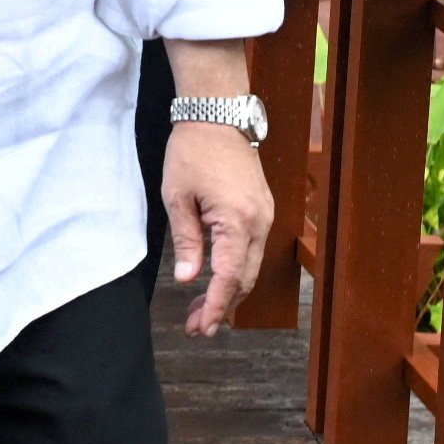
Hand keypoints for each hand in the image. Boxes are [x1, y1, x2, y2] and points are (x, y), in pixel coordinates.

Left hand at [162, 121, 272, 336]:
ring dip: (229, 290)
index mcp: (237, 220)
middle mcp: (259, 222)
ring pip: (251, 266)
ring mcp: (265, 216)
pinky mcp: (263, 210)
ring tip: (201, 309)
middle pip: (246, 279)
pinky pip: (252, 249)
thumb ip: (187, 240)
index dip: (215, 305)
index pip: (230, 277)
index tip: (200, 327)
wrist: (218, 116)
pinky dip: (237, 270)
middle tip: (196, 327)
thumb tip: (188, 279)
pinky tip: (216, 278)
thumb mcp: (177, 196)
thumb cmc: (192, 151)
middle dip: (221, 306)